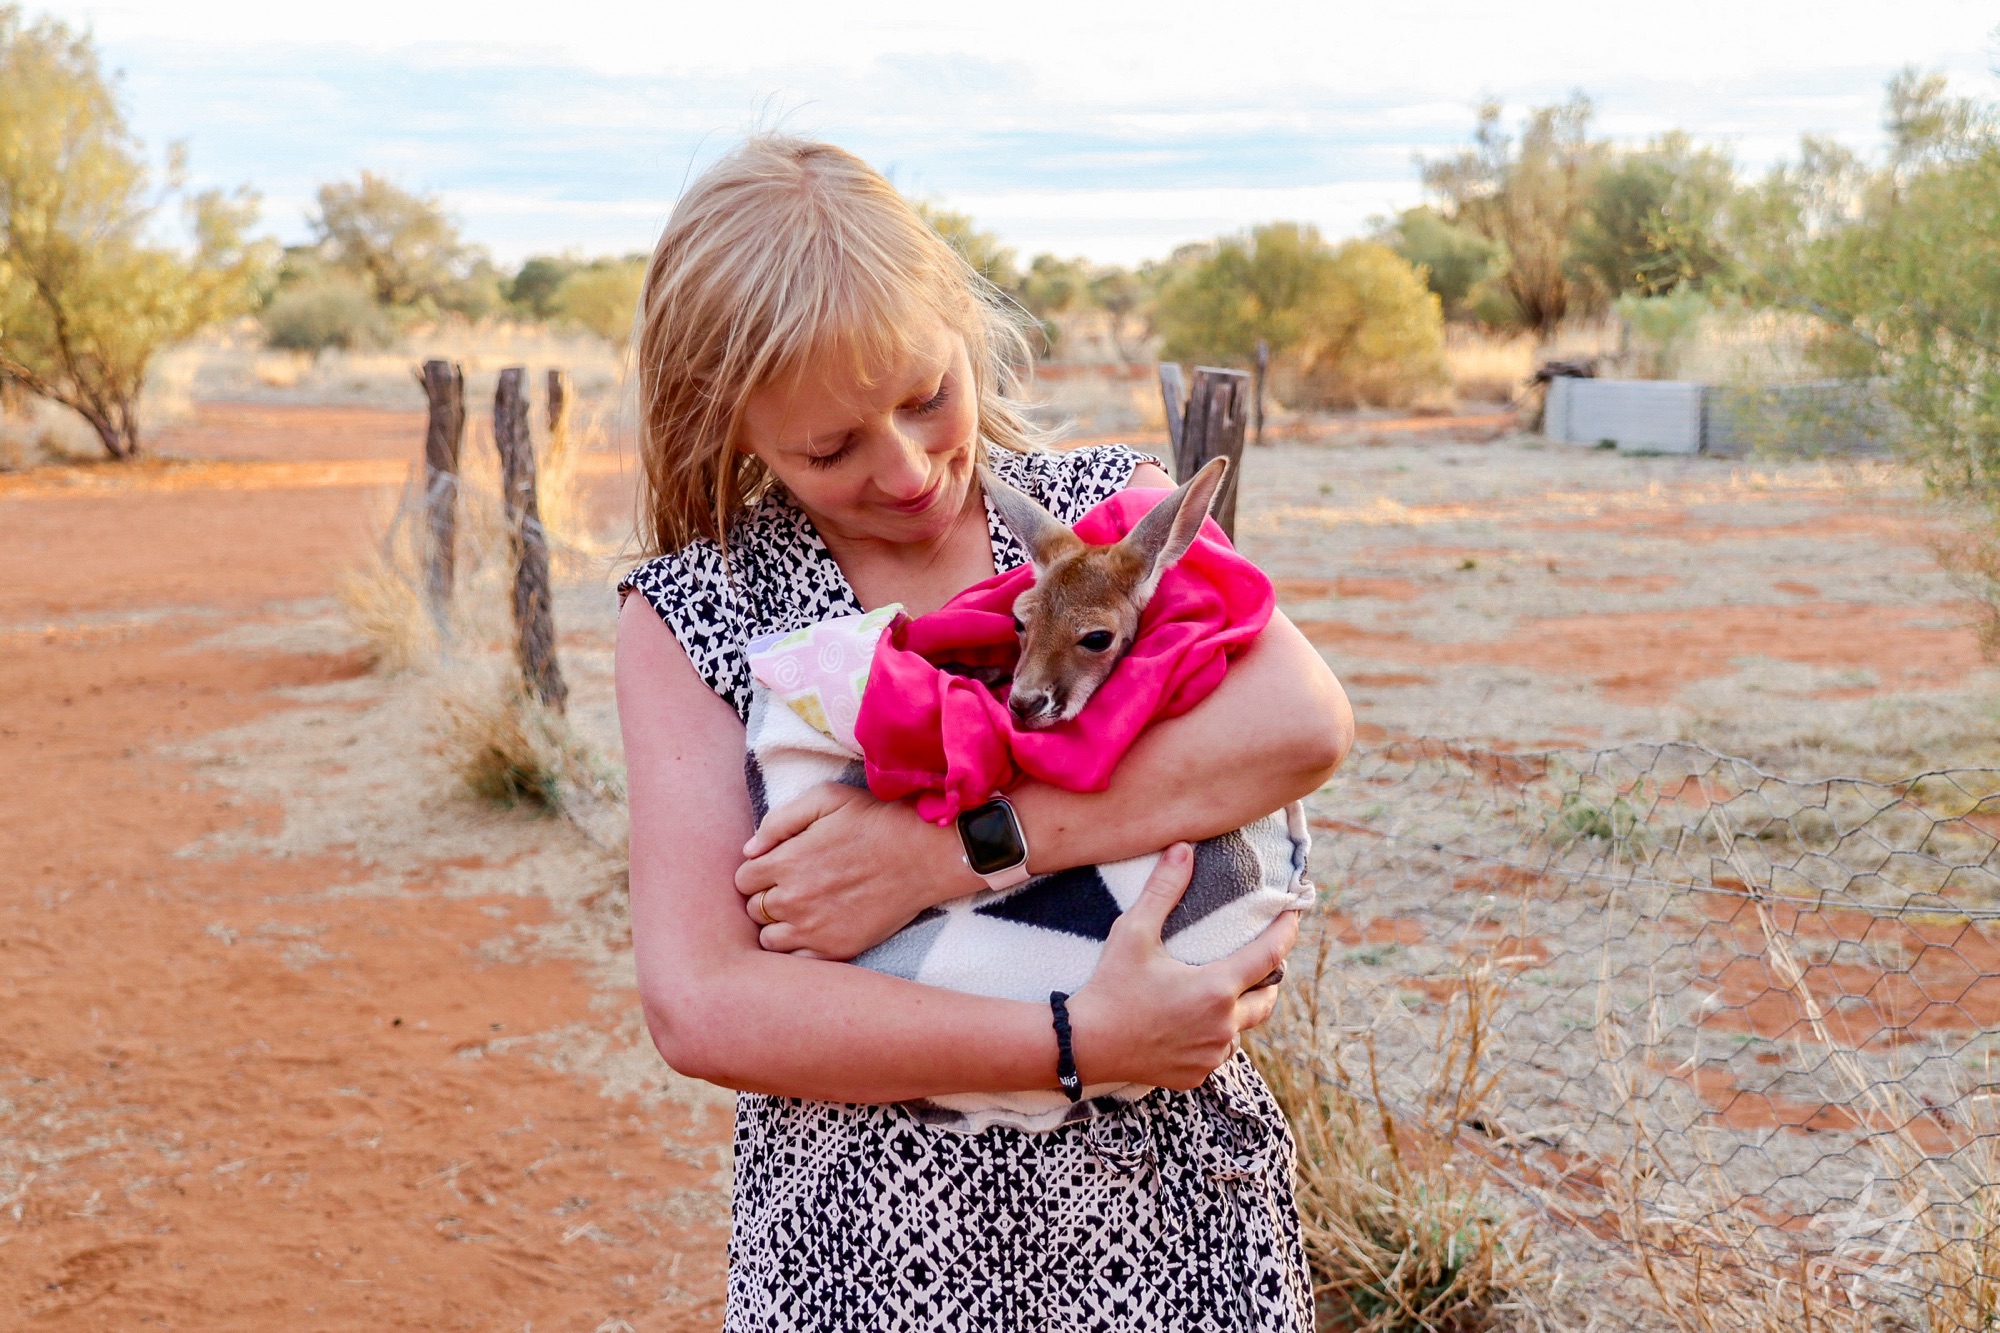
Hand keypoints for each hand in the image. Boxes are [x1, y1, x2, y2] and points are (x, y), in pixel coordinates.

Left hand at [735, 783, 976, 958]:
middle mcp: (793, 899)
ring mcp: (814, 929)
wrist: (925, 854)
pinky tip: (815, 931)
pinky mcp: (836, 949)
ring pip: (768, 939)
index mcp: (786, 862)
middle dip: (766, 897)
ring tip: (801, 911)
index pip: (742, 879)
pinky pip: (796, 960)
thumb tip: (749, 849)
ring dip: (778, 925)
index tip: (777, 868)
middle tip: (792, 887)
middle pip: (752, 909)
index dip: (757, 872)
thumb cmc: (876, 820)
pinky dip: (799, 949)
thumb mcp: (826, 798)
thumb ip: (779, 821)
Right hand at [1065, 843, 1298, 1090]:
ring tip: (1224, 993)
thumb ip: (1163, 891)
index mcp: (1216, 988)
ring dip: (1239, 1010)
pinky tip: (1195, 1025)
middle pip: (1267, 999)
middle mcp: (1223, 1026)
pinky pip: (1218, 1052)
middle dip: (1268, 978)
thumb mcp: (1133, 933)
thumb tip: (1183, 849)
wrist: (1084, 1045)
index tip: (1295, 914)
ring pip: (1242, 1029)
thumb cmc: (1110, 986)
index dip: (1286, 931)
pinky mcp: (1196, 1075)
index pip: (1269, 956)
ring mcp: (1211, 1055)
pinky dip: (1214, 1036)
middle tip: (1259, 960)